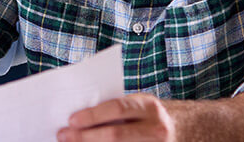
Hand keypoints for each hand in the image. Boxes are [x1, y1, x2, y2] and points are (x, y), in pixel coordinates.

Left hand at [57, 93, 177, 141]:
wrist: (179, 132)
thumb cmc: (147, 117)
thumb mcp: (138, 106)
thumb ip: (115, 109)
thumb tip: (78, 117)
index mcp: (149, 107)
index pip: (118, 109)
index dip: (93, 115)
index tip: (71, 120)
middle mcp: (155, 129)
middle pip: (115, 135)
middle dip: (85, 137)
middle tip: (63, 136)